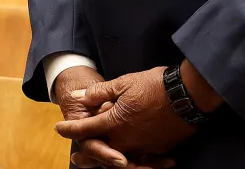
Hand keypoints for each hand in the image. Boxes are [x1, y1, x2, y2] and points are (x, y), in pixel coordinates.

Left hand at [56, 67, 193, 163]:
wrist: (186, 95)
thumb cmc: (153, 85)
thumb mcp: (123, 83)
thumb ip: (98, 93)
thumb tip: (77, 97)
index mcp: (114, 123)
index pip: (86, 129)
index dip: (70, 129)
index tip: (58, 129)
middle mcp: (126, 140)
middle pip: (101, 151)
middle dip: (87, 154)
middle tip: (75, 158)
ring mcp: (142, 147)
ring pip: (120, 158)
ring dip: (107, 160)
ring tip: (97, 163)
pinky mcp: (157, 148)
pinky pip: (138, 158)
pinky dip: (130, 161)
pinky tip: (126, 158)